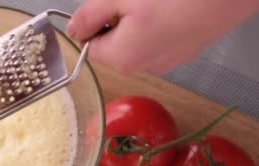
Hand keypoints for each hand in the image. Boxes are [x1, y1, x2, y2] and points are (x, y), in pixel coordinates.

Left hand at [66, 0, 258, 73]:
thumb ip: (89, 15)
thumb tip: (71, 29)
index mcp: (121, 58)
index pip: (89, 46)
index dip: (91, 22)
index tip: (105, 4)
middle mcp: (144, 67)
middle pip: (113, 44)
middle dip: (116, 19)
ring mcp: (169, 60)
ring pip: (138, 39)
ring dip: (139, 18)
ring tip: (157, 2)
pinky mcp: (187, 49)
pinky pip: (161, 36)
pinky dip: (161, 20)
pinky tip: (173, 5)